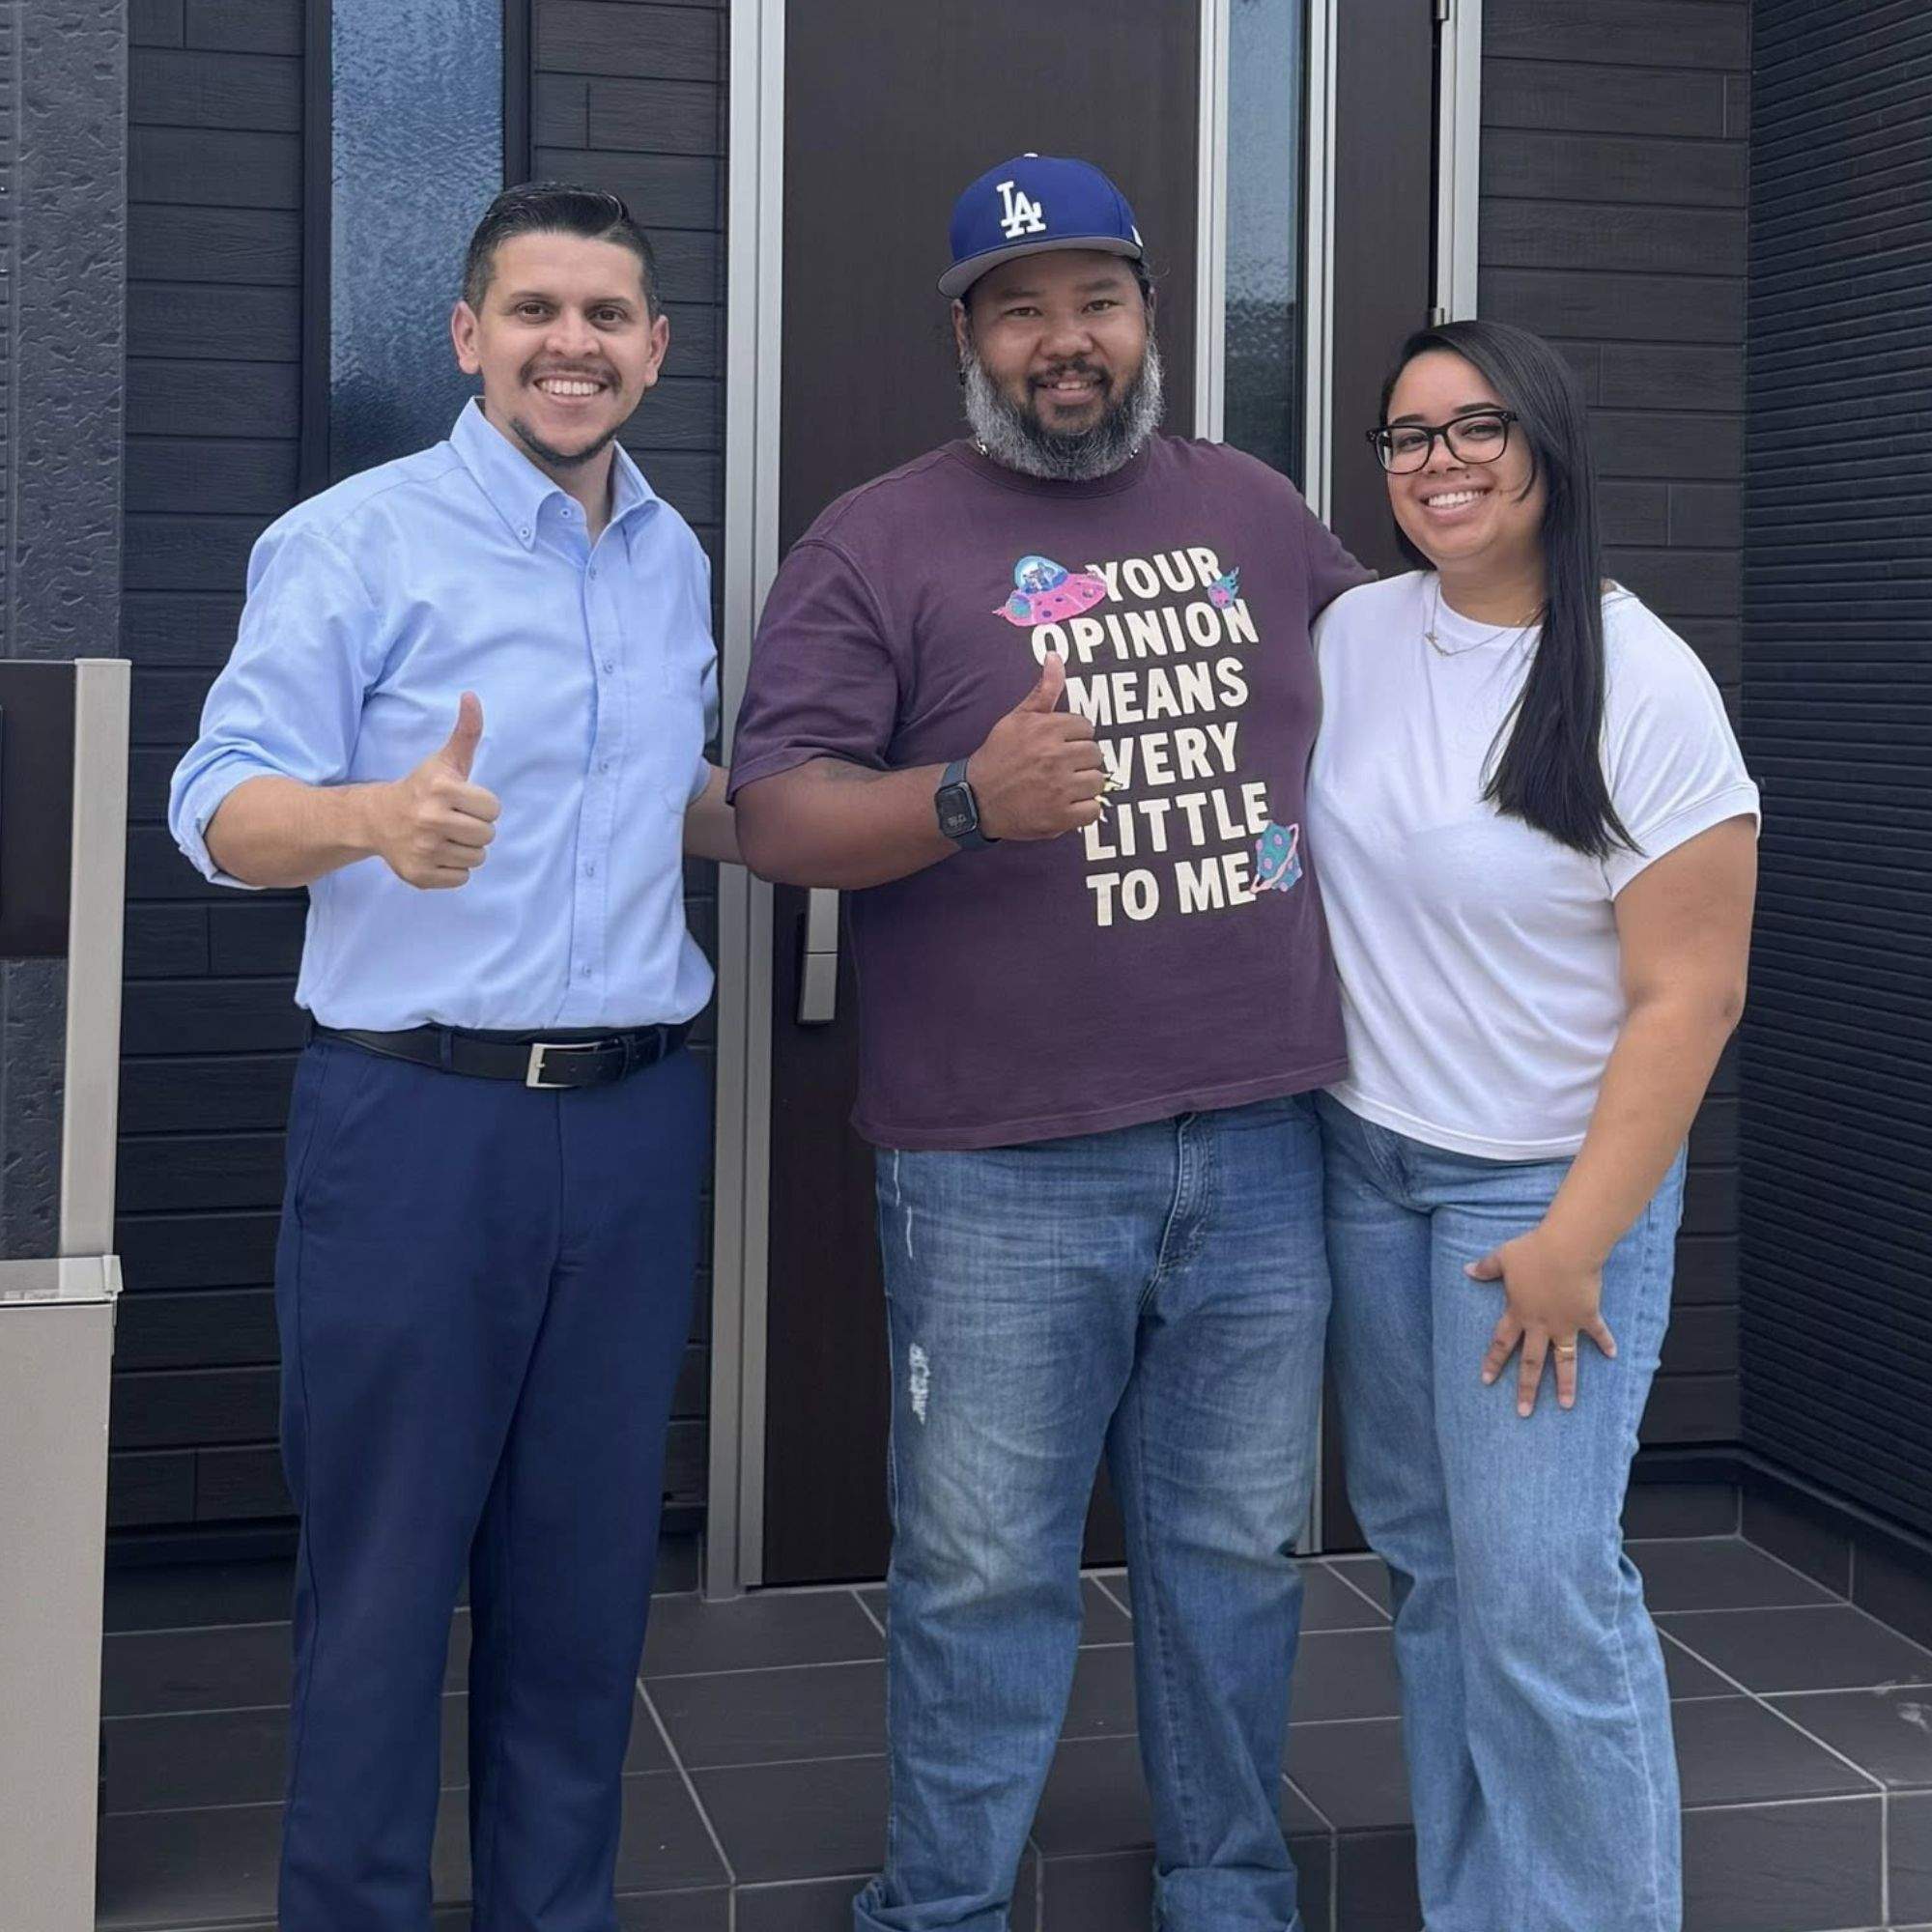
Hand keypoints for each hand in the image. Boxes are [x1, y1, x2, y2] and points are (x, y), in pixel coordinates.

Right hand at [367, 692, 500, 888]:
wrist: (377, 819)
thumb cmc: (422, 788)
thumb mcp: (445, 760)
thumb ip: (466, 731)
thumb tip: (472, 696)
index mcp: (442, 790)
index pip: (493, 809)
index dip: (481, 805)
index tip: (461, 801)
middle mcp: (430, 820)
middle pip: (488, 835)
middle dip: (476, 828)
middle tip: (454, 820)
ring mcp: (424, 850)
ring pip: (477, 858)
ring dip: (466, 848)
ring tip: (444, 836)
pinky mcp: (419, 875)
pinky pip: (461, 878)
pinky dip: (453, 868)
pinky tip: (436, 852)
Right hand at [966, 654, 1104, 841]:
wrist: (975, 798)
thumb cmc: (999, 755)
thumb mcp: (1018, 718)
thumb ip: (1043, 690)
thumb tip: (1055, 656)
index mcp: (1047, 729)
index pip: (1086, 728)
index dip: (1074, 739)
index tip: (1058, 747)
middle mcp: (1055, 757)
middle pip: (1095, 754)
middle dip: (1080, 761)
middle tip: (1060, 768)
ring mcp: (1059, 788)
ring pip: (1097, 781)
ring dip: (1084, 785)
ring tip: (1063, 786)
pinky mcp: (1060, 816)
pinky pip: (1093, 810)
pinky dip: (1083, 810)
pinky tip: (1066, 805)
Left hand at [1466, 1226, 1616, 1415]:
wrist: (1567, 1249)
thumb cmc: (1533, 1252)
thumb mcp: (1503, 1257)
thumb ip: (1486, 1268)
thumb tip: (1467, 1269)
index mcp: (1519, 1312)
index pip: (1502, 1342)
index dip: (1493, 1361)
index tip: (1486, 1381)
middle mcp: (1541, 1324)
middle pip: (1532, 1362)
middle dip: (1527, 1388)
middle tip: (1524, 1411)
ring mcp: (1566, 1323)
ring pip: (1564, 1360)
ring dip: (1565, 1383)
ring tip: (1565, 1405)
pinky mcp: (1587, 1316)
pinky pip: (1598, 1333)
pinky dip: (1606, 1343)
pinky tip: (1613, 1356)